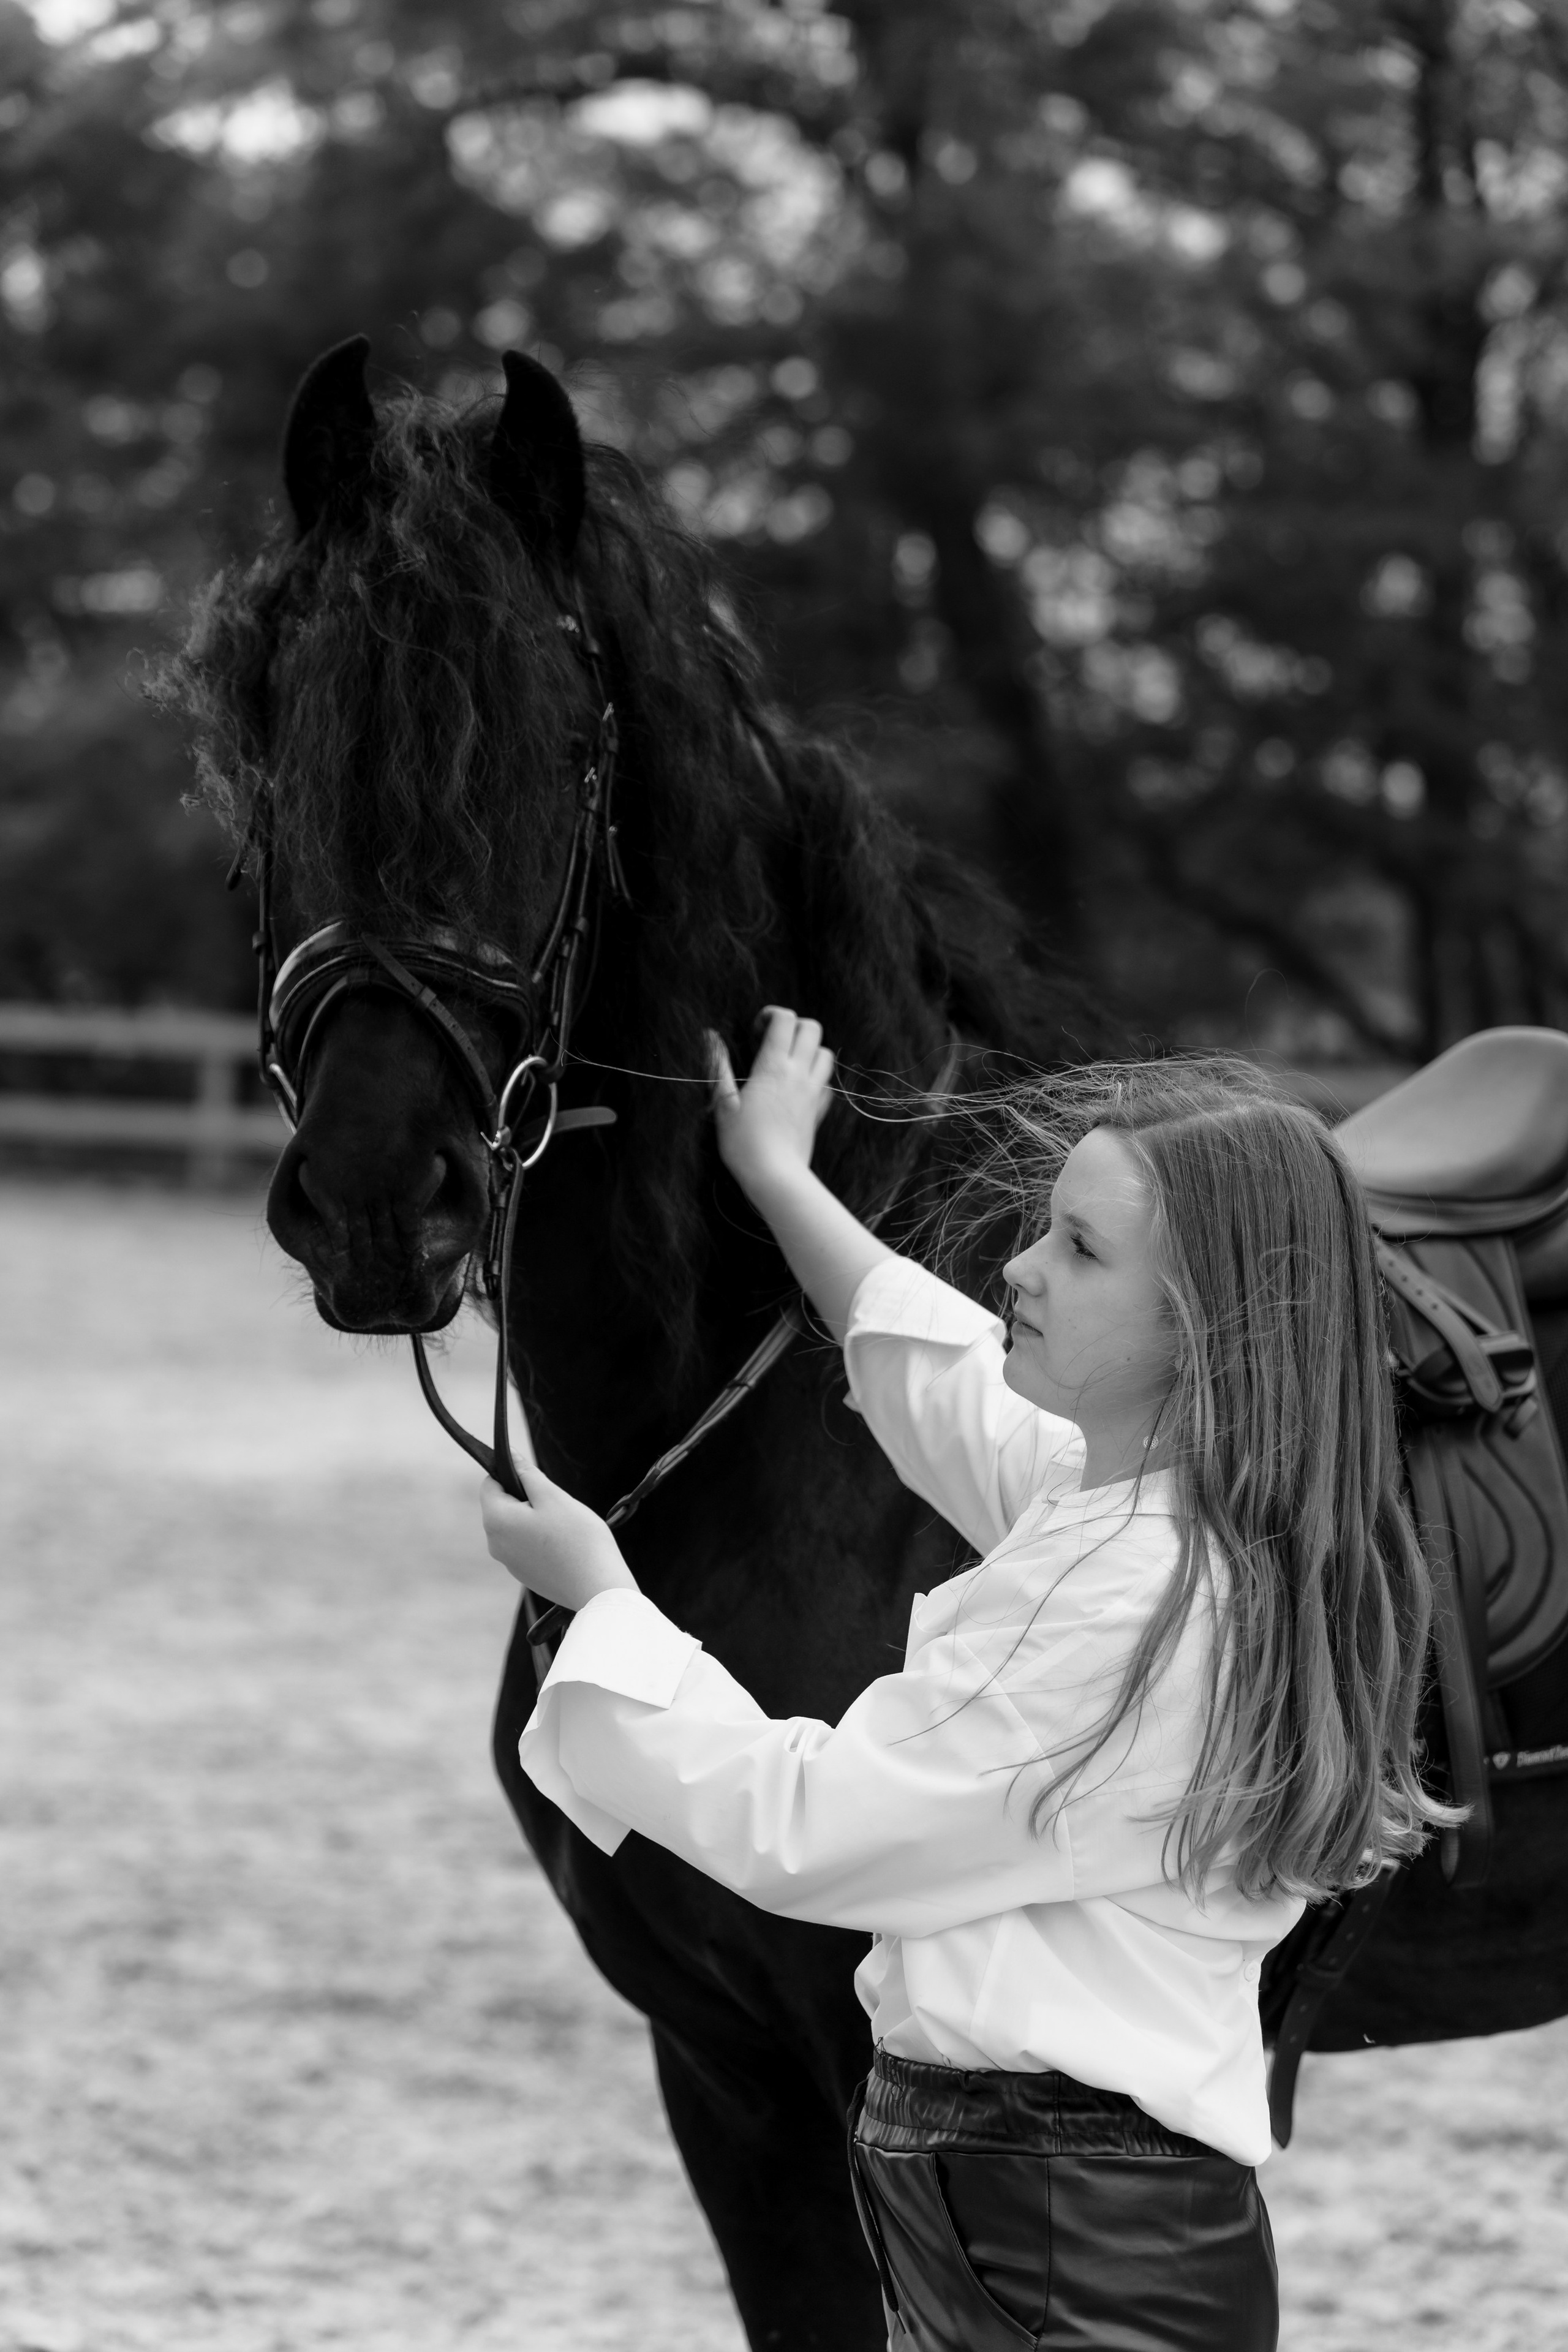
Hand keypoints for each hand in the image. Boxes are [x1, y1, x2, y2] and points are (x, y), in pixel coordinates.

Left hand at [481, 1462, 638, 1612]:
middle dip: (526, 1498)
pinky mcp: (524, 1575)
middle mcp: (495, 1544)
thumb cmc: (577, 1539)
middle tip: (556, 1504)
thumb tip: (510, 1456)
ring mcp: (509, 1563)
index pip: (490, 1483)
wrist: (596, 1587)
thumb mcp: (553, 1497)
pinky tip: (564, 1545)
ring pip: (516, 1526)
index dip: (512, 1474)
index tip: (537, 1479)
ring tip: (564, 1526)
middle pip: (503, 1505)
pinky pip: (525, 1546)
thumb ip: (527, 1474)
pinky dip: (540, 1539)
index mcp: (496, 1521)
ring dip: (535, 1518)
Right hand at [707, 1006, 834, 1202]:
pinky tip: (800, 1088)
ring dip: (810, 1049)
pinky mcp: (819, 1111)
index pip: (785, 1019)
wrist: (775, 1175)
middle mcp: (798, 1074)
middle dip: (795, 1026)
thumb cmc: (743, 1142)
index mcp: (773, 1067)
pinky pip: (828, 1084)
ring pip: (826, 1053)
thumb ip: (718, 1066)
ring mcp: (812, 1092)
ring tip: (790, 1062)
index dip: (772, 1014)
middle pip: (812, 1028)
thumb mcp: (723, 1102)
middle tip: (775, 1041)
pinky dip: (818, 1079)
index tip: (756, 1030)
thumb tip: (709, 1036)